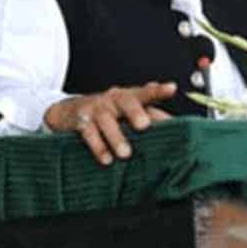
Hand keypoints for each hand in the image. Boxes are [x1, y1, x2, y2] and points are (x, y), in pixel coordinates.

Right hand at [44, 82, 175, 164]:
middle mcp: (114, 99)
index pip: (147, 93)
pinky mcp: (81, 120)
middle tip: (143, 125)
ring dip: (116, 137)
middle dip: (135, 112)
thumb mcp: (128, 111)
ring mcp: (97, 109)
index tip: (171, 89)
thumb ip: (151, 114)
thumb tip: (178, 124)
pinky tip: (106, 158)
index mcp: (129, 96)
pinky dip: (98, 146)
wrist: (68, 111)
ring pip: (107, 120)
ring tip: (125, 153)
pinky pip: (89, 133)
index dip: (159, 90)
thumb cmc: (108, 112)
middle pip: (126, 101)